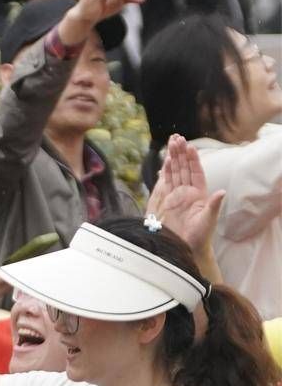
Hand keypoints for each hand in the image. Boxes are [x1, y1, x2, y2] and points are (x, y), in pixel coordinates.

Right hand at [146, 134, 225, 256]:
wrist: (187, 246)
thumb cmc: (200, 235)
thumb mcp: (208, 220)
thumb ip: (213, 205)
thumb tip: (221, 192)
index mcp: (199, 194)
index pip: (196, 172)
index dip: (193, 159)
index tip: (190, 146)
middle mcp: (188, 192)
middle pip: (184, 168)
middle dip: (180, 153)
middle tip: (177, 138)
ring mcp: (177, 195)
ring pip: (175, 172)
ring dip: (173, 158)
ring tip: (171, 143)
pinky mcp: (167, 201)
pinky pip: (166, 183)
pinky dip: (165, 172)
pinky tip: (164, 163)